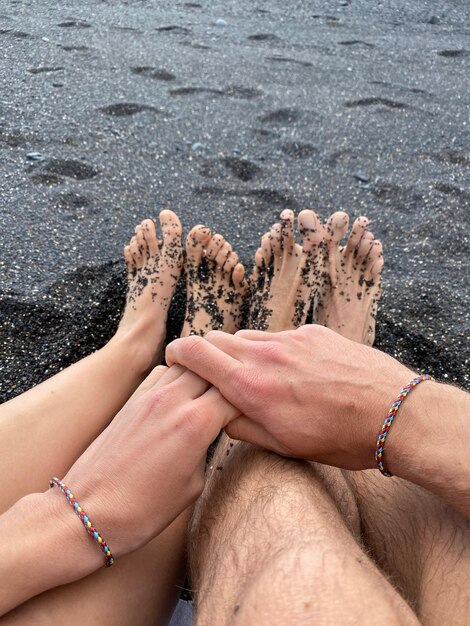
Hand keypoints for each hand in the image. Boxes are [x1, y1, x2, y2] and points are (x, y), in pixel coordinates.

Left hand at [61, 364, 239, 555]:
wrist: (89, 512)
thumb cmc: (143, 509)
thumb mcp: (193, 485)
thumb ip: (207, 449)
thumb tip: (210, 433)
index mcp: (197, 423)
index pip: (237, 392)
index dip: (250, 401)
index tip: (255, 412)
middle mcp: (174, 400)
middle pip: (215, 369)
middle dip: (229, 380)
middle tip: (236, 395)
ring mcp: (150, 396)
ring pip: (188, 363)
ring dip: (204, 373)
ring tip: (211, 391)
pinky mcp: (132, 400)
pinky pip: (161, 372)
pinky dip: (176, 376)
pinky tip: (179, 395)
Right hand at [166, 326, 413, 469]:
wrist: (392, 412)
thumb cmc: (338, 437)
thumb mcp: (282, 445)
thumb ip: (240, 426)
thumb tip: (220, 412)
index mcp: (250, 385)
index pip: (194, 352)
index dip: (177, 353)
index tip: (175, 361)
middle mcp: (264, 354)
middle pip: (216, 339)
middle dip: (207, 354)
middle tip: (215, 375)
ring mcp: (290, 339)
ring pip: (248, 337)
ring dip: (242, 353)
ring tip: (260, 378)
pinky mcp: (313, 332)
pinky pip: (279, 336)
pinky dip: (274, 350)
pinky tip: (295, 372)